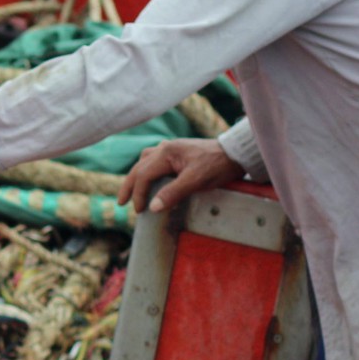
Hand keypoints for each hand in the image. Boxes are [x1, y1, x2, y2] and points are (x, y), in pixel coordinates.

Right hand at [118, 138, 241, 214]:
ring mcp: (171, 148)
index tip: (139, 211)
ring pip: (144, 161)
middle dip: (129, 186)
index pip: (143, 175)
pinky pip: (154, 159)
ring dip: (136, 176)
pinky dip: (147, 169)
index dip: (138, 194)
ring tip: (132, 190)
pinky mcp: (178, 152)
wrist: (236, 153)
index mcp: (166, 153)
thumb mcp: (196, 181)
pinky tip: (149, 176)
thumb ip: (173, 192)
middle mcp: (164, 148)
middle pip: (139, 167)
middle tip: (122, 202)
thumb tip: (153, 207)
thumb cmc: (217, 166)